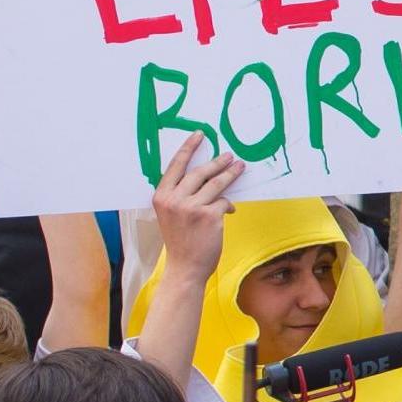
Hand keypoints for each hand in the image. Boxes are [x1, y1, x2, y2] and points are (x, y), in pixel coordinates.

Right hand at [152, 133, 242, 278]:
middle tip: (230, 155)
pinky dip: (228, 205)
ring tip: (240, 167)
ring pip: (216, 184)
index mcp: (161, 197)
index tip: (199, 134)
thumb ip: (181, 195)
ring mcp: (192, 207)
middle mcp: (174, 200)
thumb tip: (207, 177)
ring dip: (230, 174)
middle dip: (217, 162)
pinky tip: (228, 210)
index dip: (188, 148)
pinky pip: (224, 202)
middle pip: (200, 172)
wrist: (184, 267)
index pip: (175, 166)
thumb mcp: (171, 214)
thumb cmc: (180, 240)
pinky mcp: (209, 216)